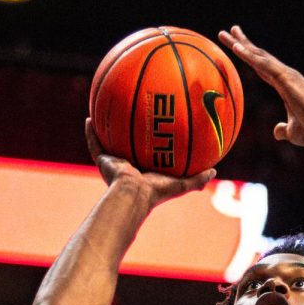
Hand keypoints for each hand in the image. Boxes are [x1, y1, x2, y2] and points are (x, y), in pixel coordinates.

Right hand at [85, 119, 214, 208]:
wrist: (134, 195)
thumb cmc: (157, 192)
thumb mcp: (181, 184)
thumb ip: (197, 179)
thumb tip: (215, 171)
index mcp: (145, 170)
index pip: (148, 153)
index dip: (150, 142)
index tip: (153, 128)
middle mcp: (128, 165)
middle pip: (127, 144)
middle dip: (127, 131)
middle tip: (129, 112)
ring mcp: (114, 163)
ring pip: (108, 141)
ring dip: (105, 128)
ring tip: (103, 109)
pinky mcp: (103, 161)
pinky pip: (94, 143)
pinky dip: (90, 132)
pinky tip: (89, 118)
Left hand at [218, 25, 303, 146]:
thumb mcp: (292, 132)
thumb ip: (283, 129)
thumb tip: (276, 132)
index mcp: (284, 85)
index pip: (262, 68)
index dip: (250, 57)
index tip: (237, 47)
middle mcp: (285, 75)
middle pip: (259, 56)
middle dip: (243, 43)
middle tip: (229, 30)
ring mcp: (286, 75)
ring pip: (260, 56)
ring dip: (242, 44)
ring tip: (228, 32)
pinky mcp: (286, 78)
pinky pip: (264, 64)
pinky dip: (250, 56)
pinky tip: (237, 48)